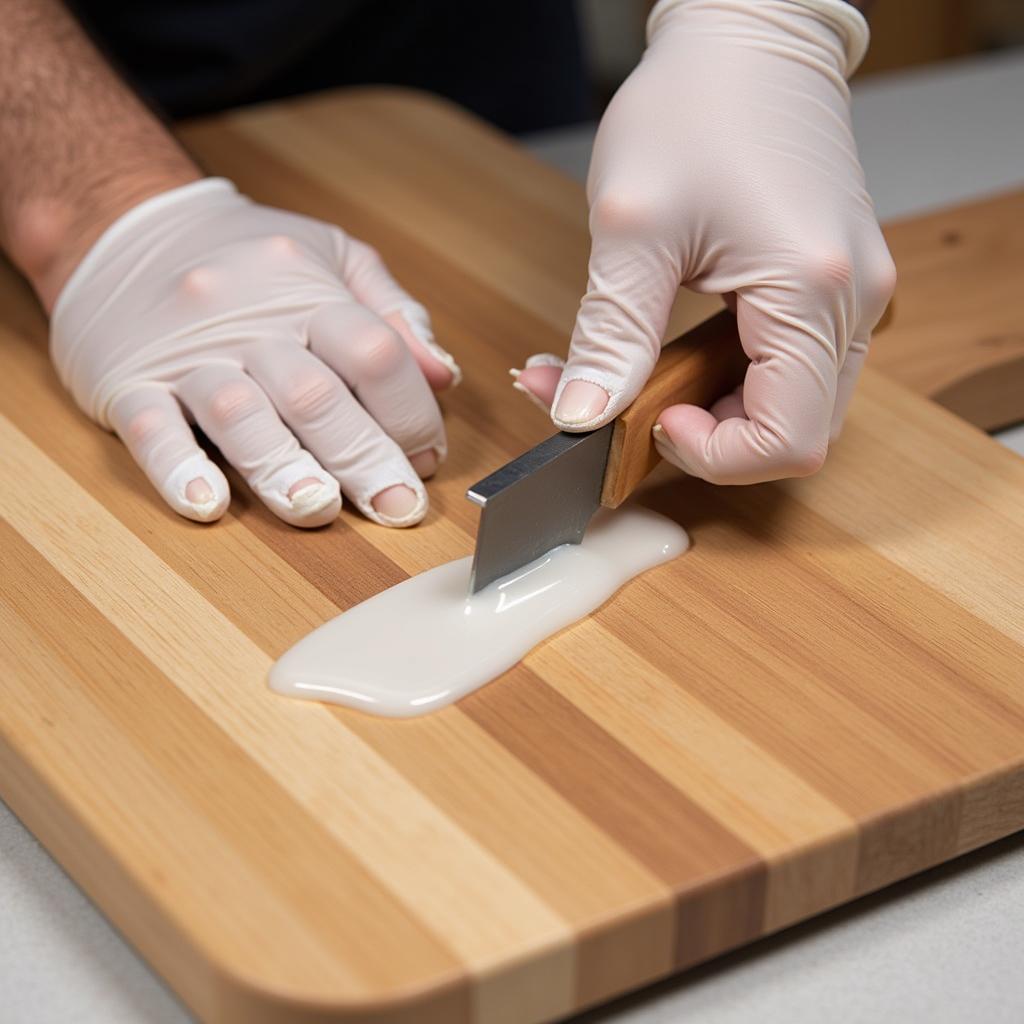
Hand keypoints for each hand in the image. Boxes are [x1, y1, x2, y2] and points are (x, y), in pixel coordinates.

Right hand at [51, 178, 459, 526]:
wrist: (124, 220)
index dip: (411, 414)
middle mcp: (248, 323)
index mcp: (307, 293)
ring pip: (238, 414)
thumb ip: (393, 313)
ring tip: (315, 507)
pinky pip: (150, 428)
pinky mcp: (128, 382)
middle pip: (315, 396)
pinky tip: (205, 503)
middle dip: (364, 459)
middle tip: (397, 508)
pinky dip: (177, 469)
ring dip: (281, 469)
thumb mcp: (332, 256)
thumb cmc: (247, 253)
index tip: (426, 458)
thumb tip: (443, 376)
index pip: (374, 354)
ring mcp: (186, 354)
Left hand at [514, 0, 894, 484]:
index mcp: (814, 290)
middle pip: (794, 432)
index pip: (788, 439)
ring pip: (792, 406)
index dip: (715, 456)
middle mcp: (853, 303)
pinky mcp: (832, 286)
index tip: (650, 421)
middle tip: (629, 401)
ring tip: (641, 371)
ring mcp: (850, 296)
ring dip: (712, 410)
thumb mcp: (632, 227)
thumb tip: (582, 417)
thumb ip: (610, 335)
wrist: (748, 38)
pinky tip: (675, 351)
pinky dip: (729, 378)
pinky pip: (790, 366)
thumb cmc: (697, 105)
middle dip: (704, 438)